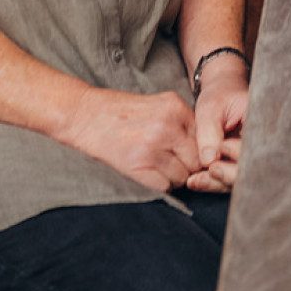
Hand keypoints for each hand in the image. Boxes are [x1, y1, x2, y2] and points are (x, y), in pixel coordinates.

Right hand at [63, 87, 201, 193]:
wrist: (86, 115)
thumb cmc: (121, 111)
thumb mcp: (159, 104)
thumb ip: (181, 121)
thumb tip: (203, 147)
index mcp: (175, 107)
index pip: (205, 139)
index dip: (199, 151)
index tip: (190, 156)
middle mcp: (168, 126)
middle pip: (197, 160)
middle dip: (189, 166)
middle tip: (175, 165)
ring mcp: (154, 146)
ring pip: (183, 176)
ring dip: (175, 178)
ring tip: (160, 168)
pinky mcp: (138, 166)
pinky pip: (165, 186)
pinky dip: (160, 185)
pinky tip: (149, 174)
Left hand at [188, 56, 249, 192]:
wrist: (220, 91)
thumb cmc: (219, 94)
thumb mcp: (211, 108)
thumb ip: (210, 133)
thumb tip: (209, 162)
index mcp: (261, 124)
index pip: (256, 150)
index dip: (239, 157)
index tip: (220, 153)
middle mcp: (259, 143)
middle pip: (249, 169)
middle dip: (228, 175)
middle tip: (209, 169)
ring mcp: (249, 155)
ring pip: (237, 178)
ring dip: (216, 182)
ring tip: (194, 180)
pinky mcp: (236, 163)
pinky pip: (227, 178)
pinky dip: (211, 181)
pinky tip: (194, 181)